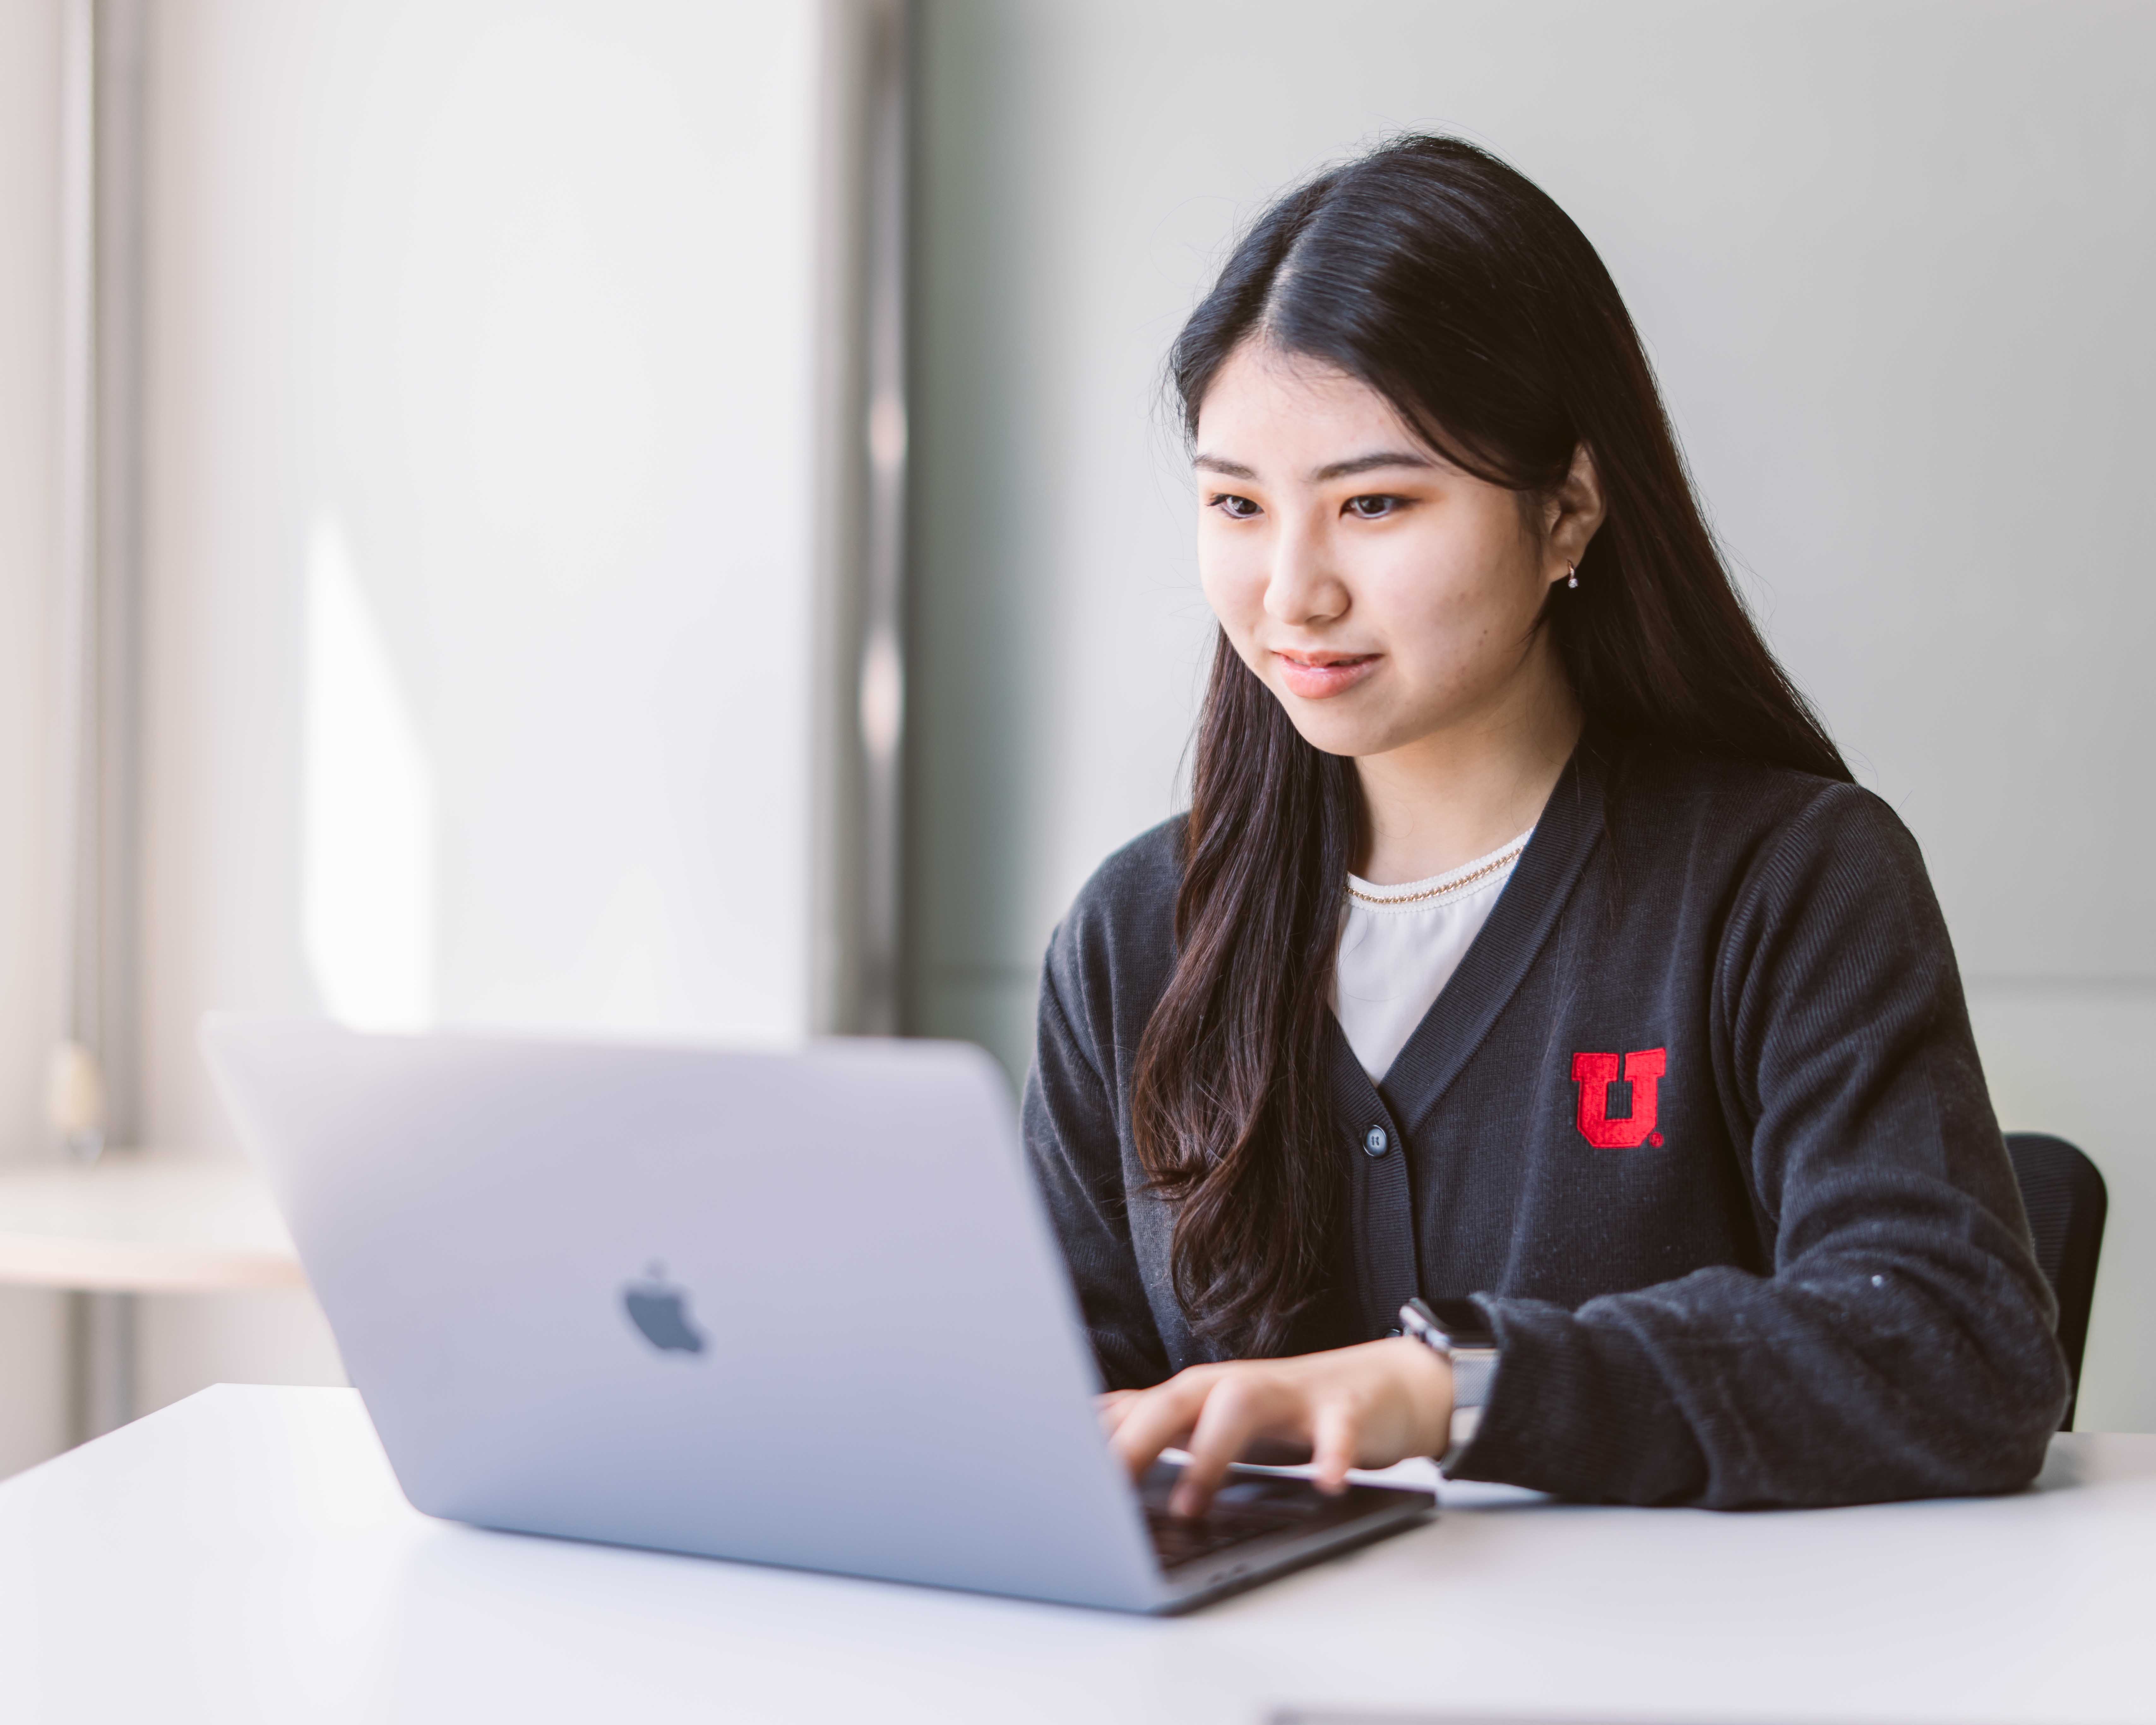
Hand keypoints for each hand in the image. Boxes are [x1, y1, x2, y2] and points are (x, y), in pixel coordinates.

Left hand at [1095, 1338, 1452, 1516]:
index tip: (1052, 1468)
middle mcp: (1235, 1386)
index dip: (1093, 1437)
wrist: (1382, 1385)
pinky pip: (1337, 1430)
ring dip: (1213, 1454)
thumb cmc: (1285, 1411)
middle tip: (1103, 1484)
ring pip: (1242, 1408)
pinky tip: (1327, 1482)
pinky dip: (1332, 1455)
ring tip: (1192, 1503)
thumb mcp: (1213, 1420)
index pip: (1136, 1408)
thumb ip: (1155, 1425)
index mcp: (1200, 1394)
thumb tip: (1084, 1436)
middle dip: (1137, 1437)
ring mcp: (1291, 1395)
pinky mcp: (1344, 1410)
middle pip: (1177, 1398)